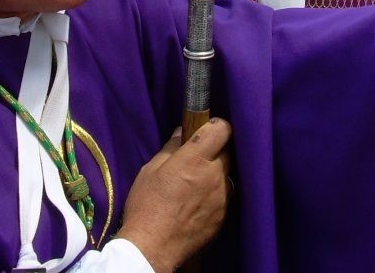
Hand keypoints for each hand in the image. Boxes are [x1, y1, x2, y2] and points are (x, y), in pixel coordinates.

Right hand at [118, 119, 232, 272]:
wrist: (152, 248)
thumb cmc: (146, 206)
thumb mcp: (150, 170)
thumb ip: (170, 149)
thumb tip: (181, 132)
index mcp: (194, 160)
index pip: (222, 130)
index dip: (216, 126)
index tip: (207, 129)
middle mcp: (214, 176)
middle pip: (227, 151)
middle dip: (216, 150)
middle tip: (199, 157)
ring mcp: (222, 197)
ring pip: (227, 174)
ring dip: (217, 173)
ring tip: (198, 182)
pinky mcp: (224, 216)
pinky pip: (225, 195)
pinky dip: (216, 193)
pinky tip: (199, 201)